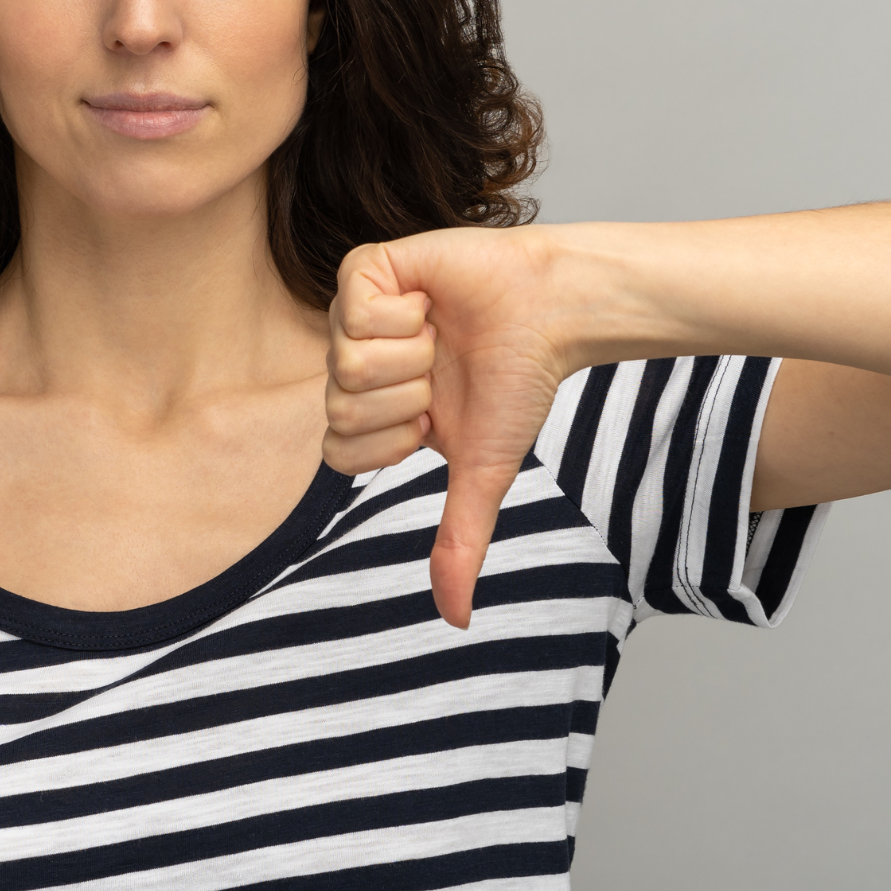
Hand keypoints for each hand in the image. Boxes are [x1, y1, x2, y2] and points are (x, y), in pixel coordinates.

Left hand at [323, 227, 573, 628]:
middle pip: (339, 408)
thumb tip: (455, 621)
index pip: (337, 451)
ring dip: (412, 355)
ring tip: (439, 334)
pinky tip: (430, 302)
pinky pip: (354, 309)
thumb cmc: (518, 383)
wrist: (553, 313)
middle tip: (442, 371)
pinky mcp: (365, 269)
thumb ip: (459, 542)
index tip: (433, 418)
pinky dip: (405, 312)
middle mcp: (353, 364)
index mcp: (370, 411)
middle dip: (408, 397)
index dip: (392, 440)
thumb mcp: (482, 473)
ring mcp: (353, 316)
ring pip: (345, 361)